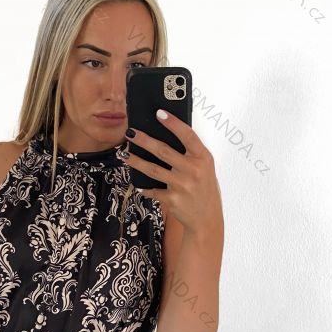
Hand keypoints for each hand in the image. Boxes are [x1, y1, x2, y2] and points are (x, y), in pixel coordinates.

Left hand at [120, 109, 221, 233]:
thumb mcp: (205, 168)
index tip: (159, 113)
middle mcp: (193, 170)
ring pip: (152, 169)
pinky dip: (144, 188)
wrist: (206, 219)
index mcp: (203, 158)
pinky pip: (152, 190)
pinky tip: (138, 185)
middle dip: (144, 140)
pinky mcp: (172, 199)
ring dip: (136, 161)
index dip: (173, 123)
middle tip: (130, 133)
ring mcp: (182, 185)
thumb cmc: (204, 189)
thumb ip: (191, 154)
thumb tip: (166, 136)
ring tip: (124, 155)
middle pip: (163, 151)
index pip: (187, 135)